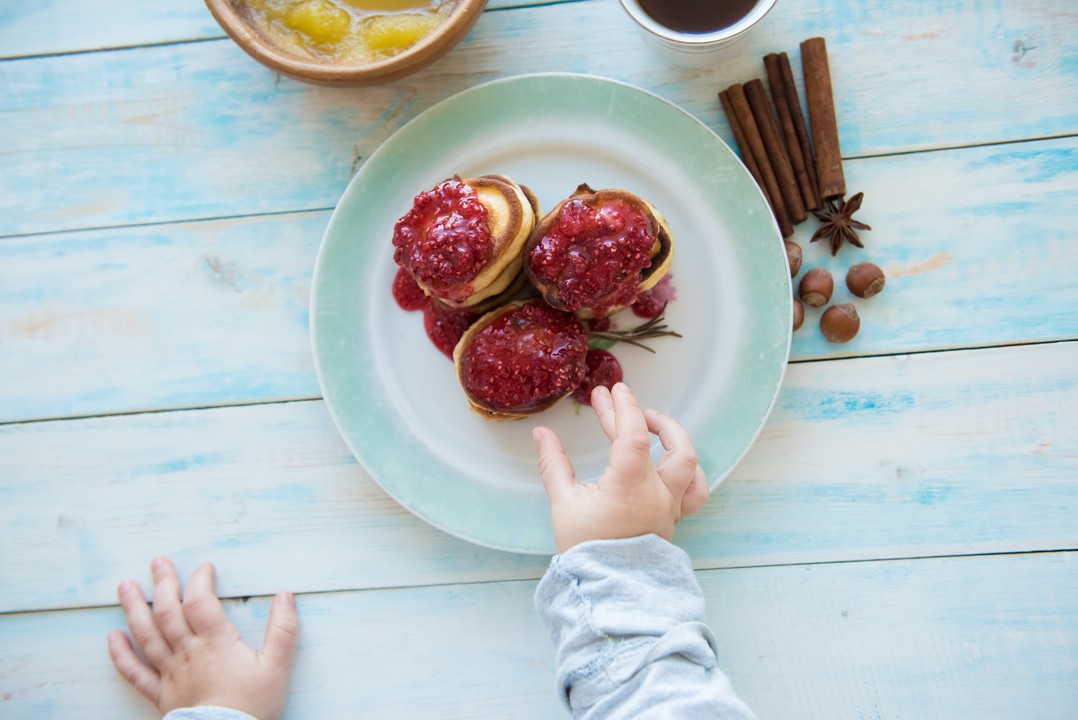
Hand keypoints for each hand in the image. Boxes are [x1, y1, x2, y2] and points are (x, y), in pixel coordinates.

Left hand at [107, 557, 299, 719]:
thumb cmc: (252, 706)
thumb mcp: (277, 666)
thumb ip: (283, 629)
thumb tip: (285, 595)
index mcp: (214, 643)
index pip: (199, 602)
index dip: (200, 580)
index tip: (205, 567)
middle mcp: (187, 653)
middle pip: (168, 612)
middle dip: (162, 584)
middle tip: (157, 561)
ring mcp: (170, 673)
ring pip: (146, 636)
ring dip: (134, 609)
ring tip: (125, 586)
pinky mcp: (162, 694)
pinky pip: (135, 674)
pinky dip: (121, 655)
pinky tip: (112, 638)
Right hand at [533, 382, 709, 553]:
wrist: (609, 591)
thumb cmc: (585, 550)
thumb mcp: (563, 505)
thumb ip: (553, 465)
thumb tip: (541, 433)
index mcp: (627, 487)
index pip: (633, 436)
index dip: (623, 408)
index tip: (611, 391)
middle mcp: (655, 493)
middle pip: (652, 442)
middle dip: (631, 414)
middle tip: (613, 399)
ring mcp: (669, 506)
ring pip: (687, 461)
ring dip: (673, 435)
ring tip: (653, 421)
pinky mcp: (674, 518)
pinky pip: (695, 490)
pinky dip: (689, 470)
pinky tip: (674, 458)